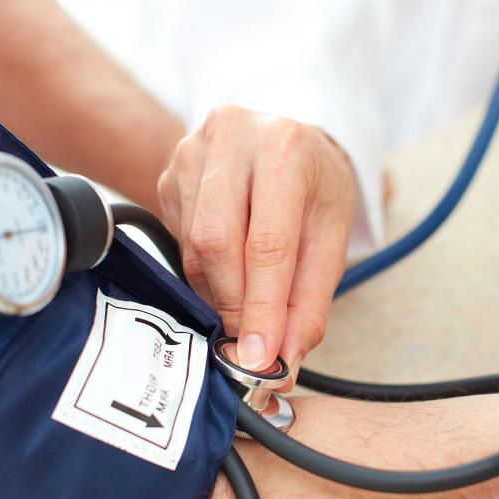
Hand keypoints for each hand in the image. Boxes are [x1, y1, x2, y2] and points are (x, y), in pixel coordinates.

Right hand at [157, 105, 354, 378]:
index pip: (268, 243)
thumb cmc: (313, 188)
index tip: (259, 356)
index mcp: (285, 149)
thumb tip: (282, 360)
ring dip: (217, 292)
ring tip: (245, 301)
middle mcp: (232, 138)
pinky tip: (227, 265)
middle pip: (216, 243)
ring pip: (192, 247)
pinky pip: (178, 242)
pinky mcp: (167, 174)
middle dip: (233, 304)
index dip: (261, 307)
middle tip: (247, 342)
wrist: (286, 142)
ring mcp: (191, 153)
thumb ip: (309, 303)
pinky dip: (203, 271)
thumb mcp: (331, 238)